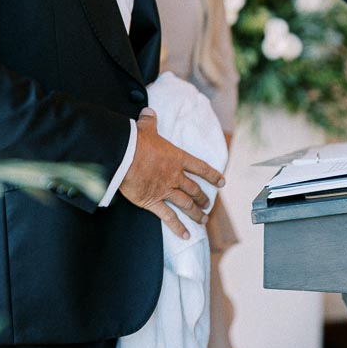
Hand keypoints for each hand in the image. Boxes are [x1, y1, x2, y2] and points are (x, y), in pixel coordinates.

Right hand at [119, 112, 225, 239]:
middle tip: (208, 205)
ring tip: (202, 220)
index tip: (222, 182)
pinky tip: (186, 235)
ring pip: (186, 204)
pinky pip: (169, 217)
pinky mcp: (153, 202)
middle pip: (194, 189)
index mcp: (177, 158)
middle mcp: (175, 176)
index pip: (200, 168)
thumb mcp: (145, 128)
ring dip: (196, 213)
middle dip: (203, 198)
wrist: (124, 155)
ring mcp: (165, 190)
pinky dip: (178, 227)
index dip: (212, 175)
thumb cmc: (136, 141)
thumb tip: (149, 112)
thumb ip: (150, 121)